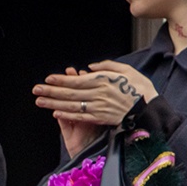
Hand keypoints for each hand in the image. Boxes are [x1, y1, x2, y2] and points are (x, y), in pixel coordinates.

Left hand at [34, 63, 154, 144]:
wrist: (151, 109)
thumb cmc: (140, 88)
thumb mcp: (127, 70)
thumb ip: (108, 67)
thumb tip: (90, 67)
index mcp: (104, 81)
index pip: (77, 80)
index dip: (61, 80)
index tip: (48, 78)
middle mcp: (98, 94)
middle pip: (70, 93)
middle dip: (51, 91)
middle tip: (35, 89)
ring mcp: (99, 107)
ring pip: (72, 105)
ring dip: (54, 103)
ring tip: (39, 101)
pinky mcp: (101, 118)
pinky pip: (81, 117)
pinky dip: (67, 115)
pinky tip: (55, 113)